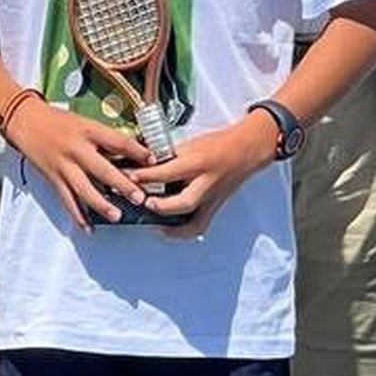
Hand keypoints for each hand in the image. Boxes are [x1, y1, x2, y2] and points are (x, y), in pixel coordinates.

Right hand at [9, 100, 151, 229]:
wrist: (26, 120)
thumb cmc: (58, 120)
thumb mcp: (85, 122)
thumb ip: (104, 138)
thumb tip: (130, 153)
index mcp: (88, 131)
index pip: (118, 141)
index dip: (136, 151)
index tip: (153, 160)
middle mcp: (77, 149)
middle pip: (102, 169)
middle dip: (122, 184)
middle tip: (139, 196)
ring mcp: (64, 166)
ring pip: (84, 189)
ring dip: (101, 204)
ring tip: (116, 215)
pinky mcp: (53, 178)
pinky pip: (67, 200)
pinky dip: (77, 215)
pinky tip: (88, 227)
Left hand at [143, 115, 275, 238]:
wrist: (246, 149)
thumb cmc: (219, 144)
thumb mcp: (192, 144)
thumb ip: (170, 157)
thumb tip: (145, 163)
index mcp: (199, 162)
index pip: (168, 171)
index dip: (146, 175)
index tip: (129, 176)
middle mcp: (207, 183)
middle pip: (183, 202)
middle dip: (160, 206)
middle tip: (143, 203)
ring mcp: (213, 199)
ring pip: (193, 221)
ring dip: (171, 227)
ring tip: (153, 222)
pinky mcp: (215, 207)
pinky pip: (199, 225)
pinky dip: (183, 232)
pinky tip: (168, 230)